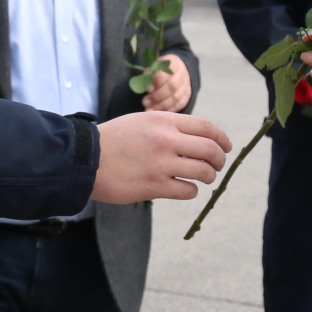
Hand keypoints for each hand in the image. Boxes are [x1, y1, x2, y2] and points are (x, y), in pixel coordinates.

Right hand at [92, 112, 231, 202]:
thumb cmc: (113, 140)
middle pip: (210, 150)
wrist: (85, 159)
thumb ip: (169, 127)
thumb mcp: (142, 121)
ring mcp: (161, 164)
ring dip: (208, 176)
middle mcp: (166, 140)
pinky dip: (191, 191)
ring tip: (203, 178)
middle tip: (217, 165)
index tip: (226, 146)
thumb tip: (197, 138)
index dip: (222, 138)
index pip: (206, 127)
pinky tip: (184, 189)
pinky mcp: (154, 186)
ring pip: (203, 172)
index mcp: (163, 120)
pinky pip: (187, 191)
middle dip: (220, 159)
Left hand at [142, 57, 191, 111]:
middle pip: (172, 86)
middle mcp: (183, 74)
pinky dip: (167, 110)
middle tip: (144, 102)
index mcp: (174, 63)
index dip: (157, 80)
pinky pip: (179, 105)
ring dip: (160, 105)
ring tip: (148, 109)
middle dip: (157, 96)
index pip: (168, 71)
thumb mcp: (154, 66)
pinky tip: (157, 112)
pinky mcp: (186, 97)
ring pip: (175, 98)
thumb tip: (146, 86)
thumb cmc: (160, 70)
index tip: (147, 88)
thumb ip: (149, 73)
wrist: (175, 72)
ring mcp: (186, 86)